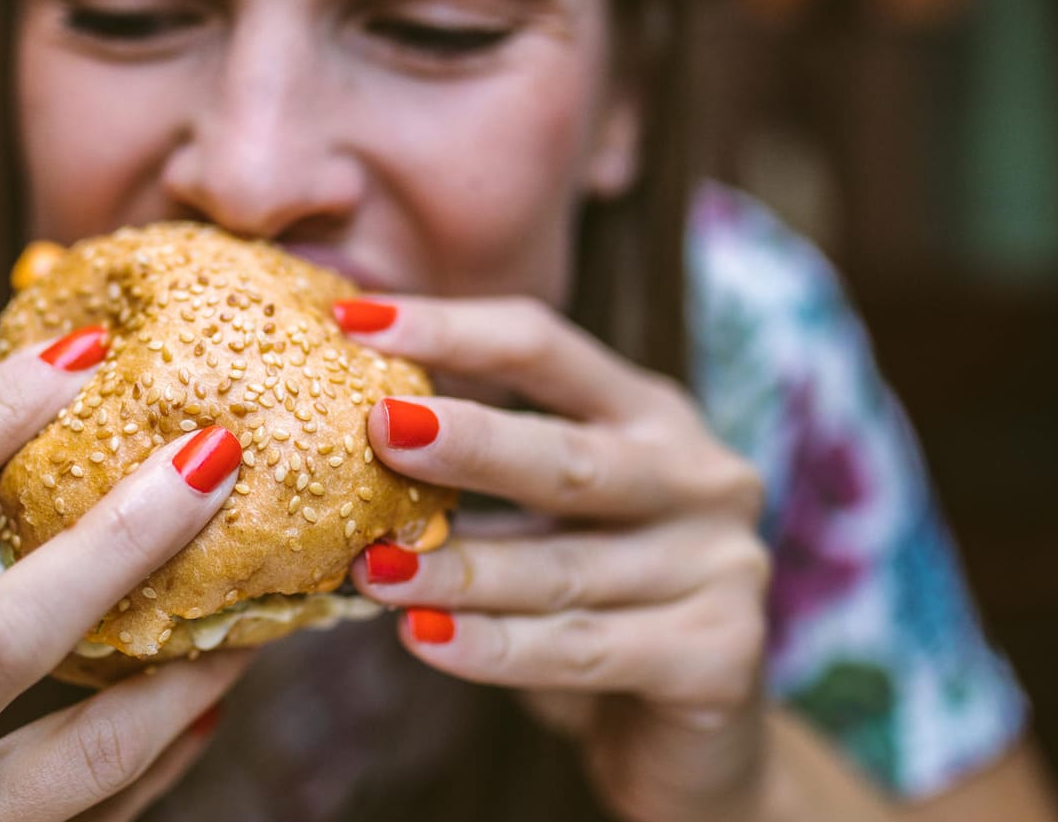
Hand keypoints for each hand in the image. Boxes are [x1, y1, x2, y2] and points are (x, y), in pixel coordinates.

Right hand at [0, 330, 249, 821]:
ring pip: (90, 748)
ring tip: (260, 605)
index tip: (79, 350)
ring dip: (189, 666)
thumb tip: (43, 480)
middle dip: (125, 535)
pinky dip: (164, 750)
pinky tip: (209, 697)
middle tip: (216, 454)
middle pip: (6, 627)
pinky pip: (105, 814)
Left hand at [339, 297, 770, 821]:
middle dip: (468, 441)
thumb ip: (478, 467)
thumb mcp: (544, 516)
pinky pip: (582, 649)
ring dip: (458, 568)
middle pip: (567, 454)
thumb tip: (336, 413)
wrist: (689, 738)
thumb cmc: (591, 603)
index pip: (545, 347)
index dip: (452, 328)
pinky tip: (423, 639)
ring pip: (562, 567)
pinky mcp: (719, 656)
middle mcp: (698, 475)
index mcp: (648, 413)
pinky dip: (496, 648)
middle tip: (378, 427)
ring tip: (371, 569)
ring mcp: (721, 566)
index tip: (351, 319)